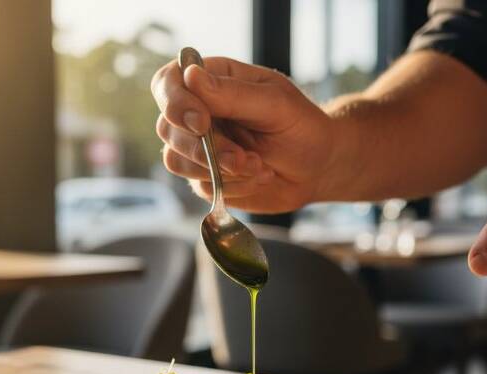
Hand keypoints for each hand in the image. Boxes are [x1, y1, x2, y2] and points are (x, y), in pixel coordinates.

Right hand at [151, 56, 335, 212]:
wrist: (317, 166)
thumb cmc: (300, 125)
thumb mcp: (275, 103)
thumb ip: (232, 93)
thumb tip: (190, 75)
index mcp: (211, 81)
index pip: (168, 84)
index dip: (176, 104)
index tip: (202, 123)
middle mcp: (197, 112)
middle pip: (168, 128)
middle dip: (206, 149)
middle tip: (245, 157)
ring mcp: (198, 147)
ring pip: (176, 161)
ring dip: (220, 170)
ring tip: (259, 166)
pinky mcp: (205, 177)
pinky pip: (201, 185)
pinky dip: (233, 186)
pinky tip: (259, 176)